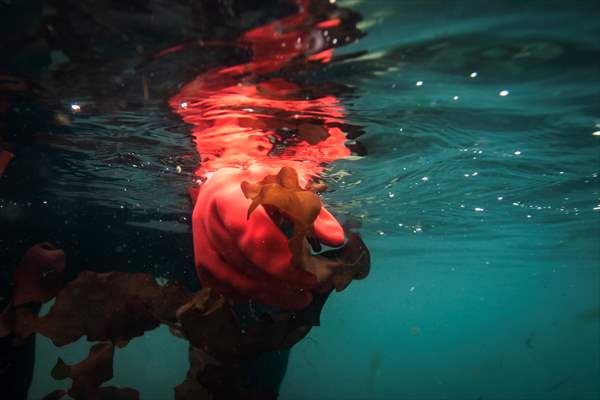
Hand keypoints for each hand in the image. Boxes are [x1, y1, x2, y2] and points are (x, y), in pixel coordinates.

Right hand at [191, 166, 344, 309]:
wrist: (222, 184)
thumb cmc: (261, 185)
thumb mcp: (288, 189)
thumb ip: (312, 212)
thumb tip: (335, 238)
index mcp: (229, 196)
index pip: (252, 233)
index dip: (281, 260)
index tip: (309, 277)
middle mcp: (208, 219)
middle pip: (245, 260)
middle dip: (280, 282)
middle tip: (310, 291)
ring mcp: (200, 241)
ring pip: (234, 278)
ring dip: (269, 294)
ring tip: (299, 299)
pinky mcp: (200, 259)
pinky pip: (222, 286)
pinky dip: (247, 296)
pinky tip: (271, 296)